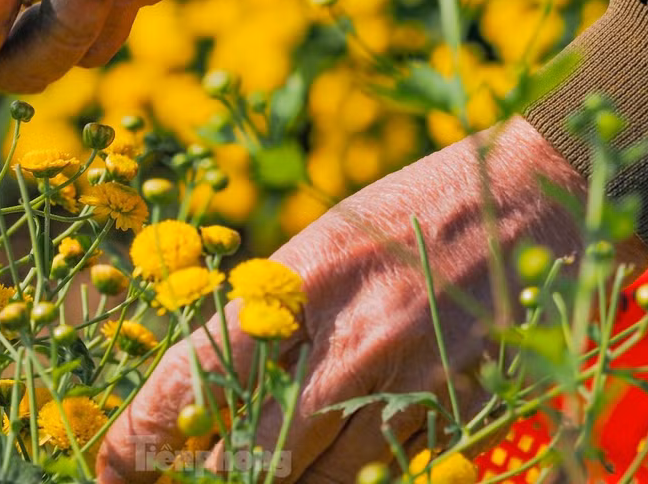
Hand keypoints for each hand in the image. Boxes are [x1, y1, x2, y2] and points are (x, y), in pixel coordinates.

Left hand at [98, 117, 647, 481]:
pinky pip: (375, 475)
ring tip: (244, 466)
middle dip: (199, 479)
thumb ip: (268, 316)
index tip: (114, 464)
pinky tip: (319, 463)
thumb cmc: (414, 209)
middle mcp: (339, 343)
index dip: (137, 442)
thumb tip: (212, 386)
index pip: (190, 385)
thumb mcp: (323, 242)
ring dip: (269, 481)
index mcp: (291, 285)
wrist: (532, 193)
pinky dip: (337, 480)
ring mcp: (400, 386)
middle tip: (177, 476)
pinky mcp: (451, 415)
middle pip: (240, 459)